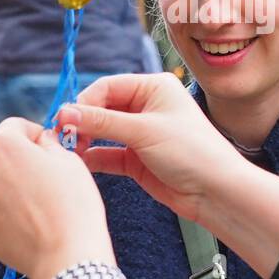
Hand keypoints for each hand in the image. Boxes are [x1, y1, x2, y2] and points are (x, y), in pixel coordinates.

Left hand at [0, 117, 114, 278]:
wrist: (67, 254)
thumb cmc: (73, 204)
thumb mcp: (69, 159)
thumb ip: (48, 143)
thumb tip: (41, 140)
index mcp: (2, 143)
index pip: (16, 127)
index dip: (35, 136)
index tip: (47, 150)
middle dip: (18, 162)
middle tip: (43, 181)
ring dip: (4, 187)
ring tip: (31, 206)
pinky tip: (8, 217)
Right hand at [57, 73, 252, 224]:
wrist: (216, 191)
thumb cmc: (191, 151)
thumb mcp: (144, 131)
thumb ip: (102, 122)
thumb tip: (64, 112)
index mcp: (153, 87)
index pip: (107, 86)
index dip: (84, 102)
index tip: (65, 120)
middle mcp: (146, 106)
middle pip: (102, 108)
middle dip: (82, 122)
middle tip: (63, 138)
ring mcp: (141, 133)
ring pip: (102, 132)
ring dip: (85, 140)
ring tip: (68, 152)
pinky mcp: (137, 159)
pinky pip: (108, 154)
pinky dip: (94, 158)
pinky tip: (79, 164)